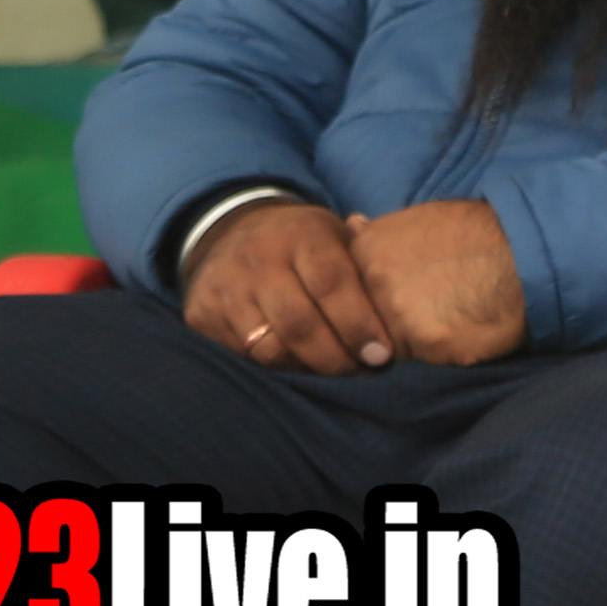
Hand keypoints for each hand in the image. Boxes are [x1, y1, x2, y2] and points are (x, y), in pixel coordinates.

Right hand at [185, 197, 391, 373]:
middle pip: (300, 324)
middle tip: (362, 373)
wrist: (229, 232)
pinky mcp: (201, 312)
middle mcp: (258, 258)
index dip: (359, 326)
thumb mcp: (334, 234)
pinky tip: (299, 366)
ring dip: (307, 369)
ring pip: (269, 347)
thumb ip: (367, 260)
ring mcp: (224, 286)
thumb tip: (406, 286)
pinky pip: (243, 356)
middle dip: (336, 358)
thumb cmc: (303, 244)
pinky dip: (276, 368)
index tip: (381, 356)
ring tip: (334, 372)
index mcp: (301, 234)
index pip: (333, 285)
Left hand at [346, 201, 527, 365]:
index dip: (372, 305)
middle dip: (388, 326)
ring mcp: (397, 313)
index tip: (401, 302)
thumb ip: (379, 233)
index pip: (348, 296)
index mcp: (366, 250)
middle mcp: (374, 280)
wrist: (528, 252)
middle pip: (364, 323)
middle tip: (428, 313)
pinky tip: (462, 333)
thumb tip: (351, 224)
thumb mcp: (420, 220)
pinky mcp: (427, 343)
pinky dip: (439, 354)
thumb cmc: (479, 235)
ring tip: (447, 321)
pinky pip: (422, 362)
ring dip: (412, 344)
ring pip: (388, 347)